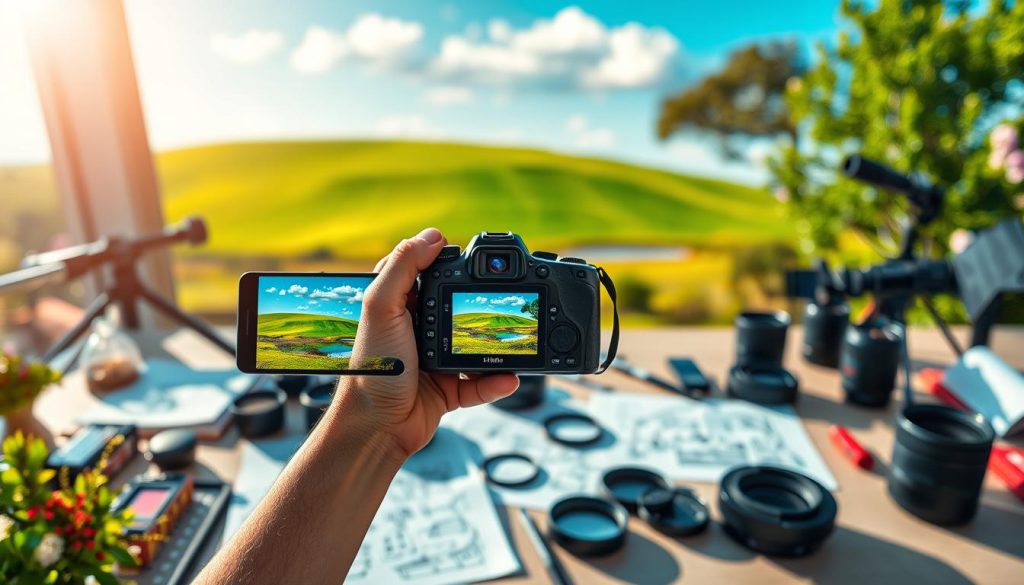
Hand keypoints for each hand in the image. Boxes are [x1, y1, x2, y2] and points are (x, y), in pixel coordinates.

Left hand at [330, 228, 519, 458]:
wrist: (375, 427)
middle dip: (482, 307)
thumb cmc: (372, 368)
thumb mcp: (381, 307)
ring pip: (475, 347)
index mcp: (400, 306)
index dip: (449, 262)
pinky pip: (480, 384)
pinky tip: (508, 377)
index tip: (476, 259)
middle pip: (459, 307)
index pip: (428, 273)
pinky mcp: (448, 389)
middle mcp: (419, 330)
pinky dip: (496, 382)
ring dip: (497, 348)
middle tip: (508, 299)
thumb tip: (435, 235)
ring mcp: (436, 360)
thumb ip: (403, 266)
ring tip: (517, 343)